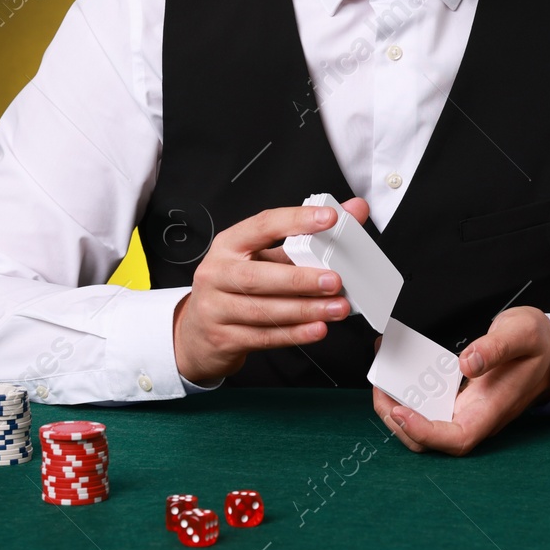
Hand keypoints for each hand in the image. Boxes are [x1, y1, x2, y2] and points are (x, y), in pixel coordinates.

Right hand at [172, 197, 369, 384]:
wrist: (197, 332)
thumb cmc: (235, 287)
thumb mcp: (262, 256)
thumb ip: (306, 237)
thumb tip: (351, 211)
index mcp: (229, 245)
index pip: (262, 225)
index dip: (296, 220)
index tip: (329, 218)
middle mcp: (217, 273)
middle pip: (259, 276)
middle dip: (301, 279)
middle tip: (335, 280)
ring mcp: (215, 308)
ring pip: (263, 310)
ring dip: (305, 310)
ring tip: (336, 308)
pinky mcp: (223, 338)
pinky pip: (264, 337)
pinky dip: (294, 334)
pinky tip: (317, 329)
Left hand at [374, 306, 549, 455]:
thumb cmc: (539, 345)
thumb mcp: (521, 334)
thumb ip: (495, 348)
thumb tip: (466, 362)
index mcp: (492, 408)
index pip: (456, 438)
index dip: (425, 433)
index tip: (401, 411)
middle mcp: (476, 414)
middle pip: (431, 438)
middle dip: (398, 420)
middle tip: (380, 388)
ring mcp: (467, 408)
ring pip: (425, 423)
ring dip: (398, 405)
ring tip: (383, 375)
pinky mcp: (460, 397)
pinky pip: (430, 403)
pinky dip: (410, 390)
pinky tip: (399, 368)